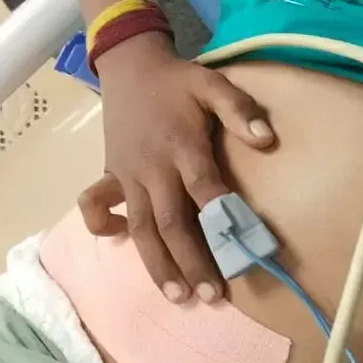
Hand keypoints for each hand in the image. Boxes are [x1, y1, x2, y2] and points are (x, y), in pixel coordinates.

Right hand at [78, 32, 274, 301]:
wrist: (130, 67)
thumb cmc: (178, 82)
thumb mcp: (212, 84)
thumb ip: (239, 110)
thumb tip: (267, 140)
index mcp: (182, 146)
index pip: (204, 189)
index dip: (222, 218)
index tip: (243, 250)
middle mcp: (153, 168)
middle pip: (171, 223)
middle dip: (192, 261)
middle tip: (212, 295)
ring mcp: (127, 175)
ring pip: (140, 227)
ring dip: (157, 263)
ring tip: (177, 295)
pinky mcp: (110, 174)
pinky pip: (96, 205)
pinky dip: (102, 225)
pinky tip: (120, 241)